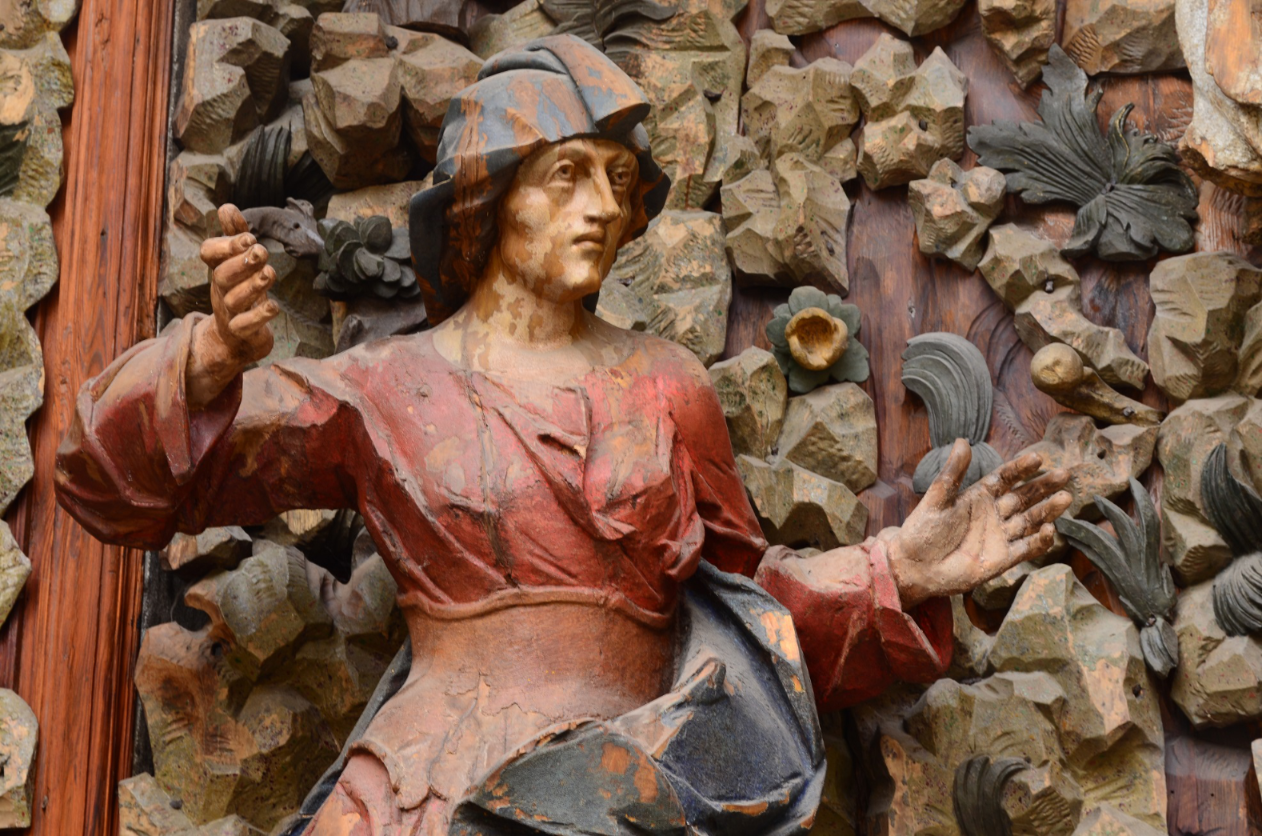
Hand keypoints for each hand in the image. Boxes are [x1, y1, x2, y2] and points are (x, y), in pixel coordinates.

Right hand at [187, 204, 278, 409]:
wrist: (235, 338)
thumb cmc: (239, 292)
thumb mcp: (237, 263)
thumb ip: (235, 237)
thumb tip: (226, 207)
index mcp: (219, 269)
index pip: (210, 253)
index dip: (227, 244)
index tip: (250, 236)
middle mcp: (220, 290)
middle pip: (222, 275)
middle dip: (242, 262)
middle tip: (262, 251)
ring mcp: (228, 313)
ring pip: (234, 300)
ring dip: (252, 286)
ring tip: (270, 273)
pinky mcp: (241, 333)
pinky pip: (244, 325)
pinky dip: (258, 316)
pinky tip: (273, 306)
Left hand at [880, 439, 1071, 607]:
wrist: (915, 566)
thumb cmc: (922, 531)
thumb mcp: (937, 498)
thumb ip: (952, 472)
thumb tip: (962, 440)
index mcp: (978, 496)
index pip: (1005, 478)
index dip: (1021, 468)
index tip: (1038, 458)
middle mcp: (993, 514)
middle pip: (1024, 497)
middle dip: (1044, 486)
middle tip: (1064, 474)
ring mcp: (1000, 536)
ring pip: (1030, 520)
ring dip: (1048, 510)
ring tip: (1065, 498)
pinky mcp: (1002, 559)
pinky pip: (1026, 548)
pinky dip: (1039, 540)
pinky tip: (1050, 529)